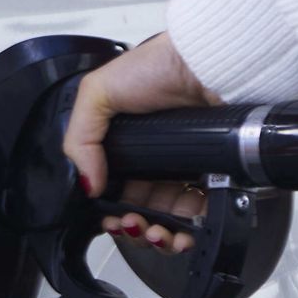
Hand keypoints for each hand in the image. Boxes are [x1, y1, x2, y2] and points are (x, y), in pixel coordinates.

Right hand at [63, 33, 221, 254]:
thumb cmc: (159, 65)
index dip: (111, 209)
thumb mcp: (98, 92)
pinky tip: (184, 230)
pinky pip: (204, 211)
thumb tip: (85, 185)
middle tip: (132, 226)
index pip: (115, 187)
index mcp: (127, 142)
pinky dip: (192, 227)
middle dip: (134, 227)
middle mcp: (157, 157)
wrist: (209, 62)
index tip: (110, 219)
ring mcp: (188, 167)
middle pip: (143, 208)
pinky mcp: (217, 173)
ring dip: (161, 236)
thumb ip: (80, 138)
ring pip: (172, 217)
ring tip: (156, 232)